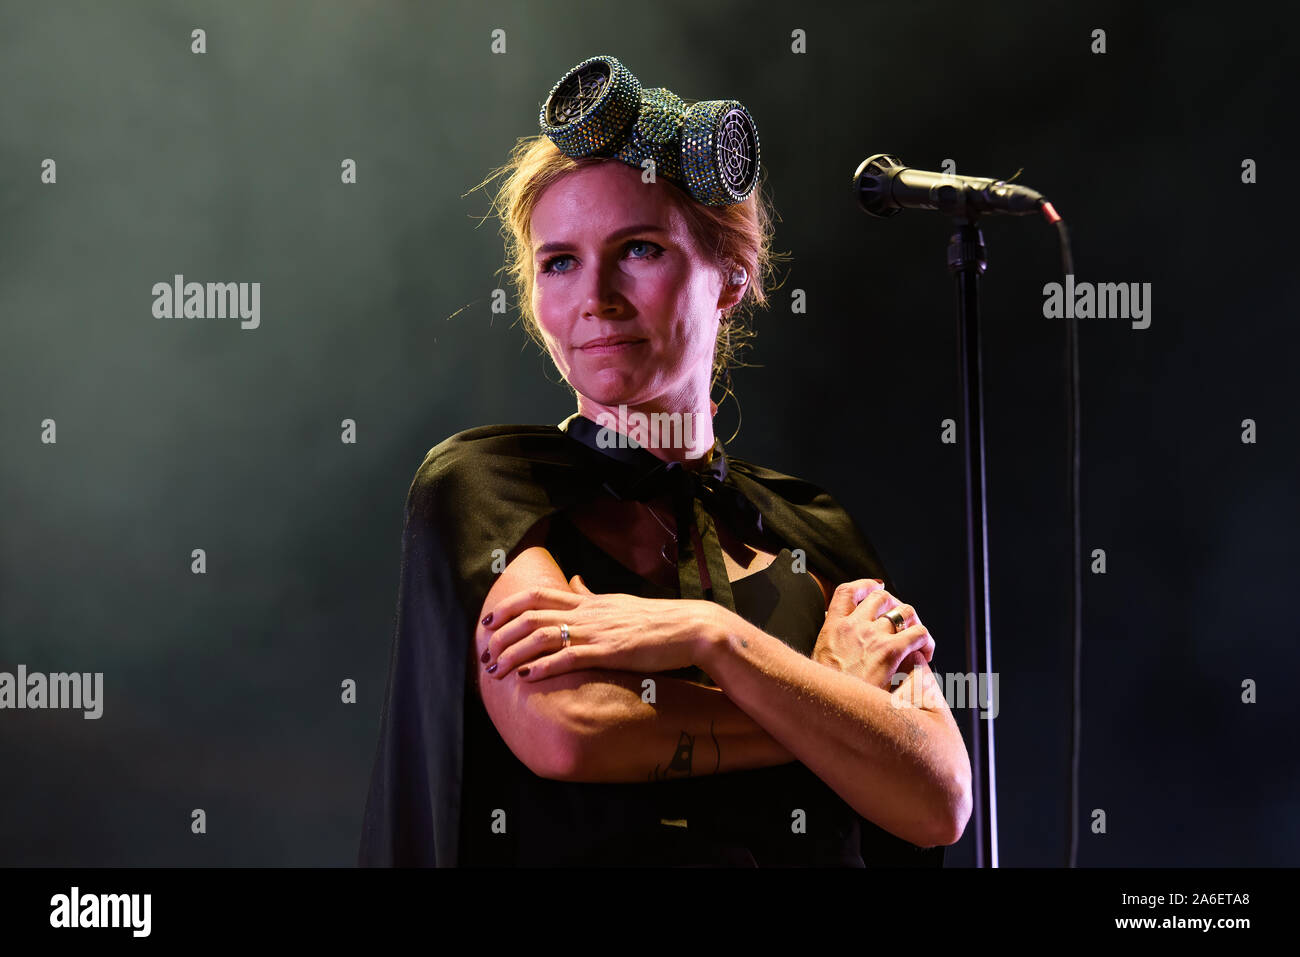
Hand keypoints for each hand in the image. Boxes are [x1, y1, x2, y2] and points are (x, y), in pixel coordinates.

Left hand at [481, 575, 714, 681]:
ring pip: (543, 635)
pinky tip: (526, 677)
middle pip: (531, 614)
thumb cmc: (657, 620)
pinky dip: (543, 666)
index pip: (538, 595)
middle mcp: (587, 612)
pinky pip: (569, 657)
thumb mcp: (618, 602)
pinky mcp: (610, 651)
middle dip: (502, 633)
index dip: (508, 606)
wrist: (690, 628)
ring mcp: (597, 631)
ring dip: (514, 653)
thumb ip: (592, 595)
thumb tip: (574, 580)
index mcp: (589, 601)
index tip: (488, 621)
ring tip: (497, 670)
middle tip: (484, 652)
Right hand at [812, 579, 934, 691]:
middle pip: (880, 597)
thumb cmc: (825, 693)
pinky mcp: (890, 651)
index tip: (874, 587)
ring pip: (904, 611)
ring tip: (915, 636)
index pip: (846, 591)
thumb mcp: (817, 662)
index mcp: (832, 627)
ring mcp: (872, 636)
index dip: (864, 585)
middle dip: (894, 604)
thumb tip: (836, 646)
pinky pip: (918, 633)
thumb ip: (829, 647)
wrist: (829, 707)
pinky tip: (925, 654)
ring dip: (913, 621)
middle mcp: (853, 625)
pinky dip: (926, 641)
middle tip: (900, 620)